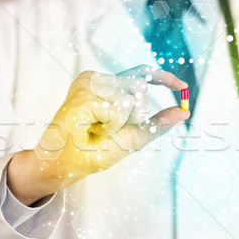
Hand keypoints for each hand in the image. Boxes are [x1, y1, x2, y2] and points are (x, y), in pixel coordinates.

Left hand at [7, 65, 188, 205]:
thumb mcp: (120, 148)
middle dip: (134, 115)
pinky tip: (115, 115)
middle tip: (107, 133)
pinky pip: (130, 84)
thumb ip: (154, 127)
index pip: (130, 103)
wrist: (55, 161)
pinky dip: (129, 104)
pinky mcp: (96, 79)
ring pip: (137, 86)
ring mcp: (91, 77)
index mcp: (85, 96)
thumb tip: (183, 112)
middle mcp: (88, 80)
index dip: (124, 126)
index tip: (103, 138)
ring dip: (131, 111)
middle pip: (138, 88)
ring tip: (106, 127)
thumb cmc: (81, 158)